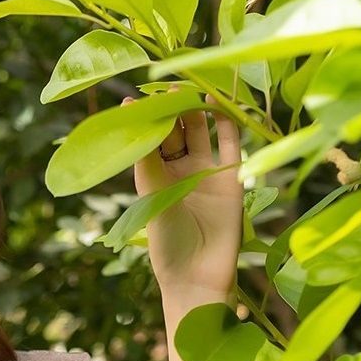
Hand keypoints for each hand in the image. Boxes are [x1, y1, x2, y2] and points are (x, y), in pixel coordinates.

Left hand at [127, 93, 242, 312]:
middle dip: (171, 107)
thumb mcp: (152, 195)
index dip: (145, 117)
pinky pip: (229, 144)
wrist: (199, 276)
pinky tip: (219, 99)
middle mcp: (178, 172)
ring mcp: (205, 173)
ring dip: (196, 108)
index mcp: (153, 178)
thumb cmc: (167, 243)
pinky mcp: (231, 178)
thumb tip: (129, 111)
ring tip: (189, 86)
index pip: (149, 138)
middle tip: (167, 83)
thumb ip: (146, 155)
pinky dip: (226, 122)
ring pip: (200, 131)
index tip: (135, 96)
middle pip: (175, 130)